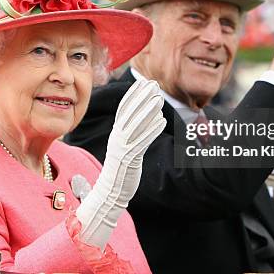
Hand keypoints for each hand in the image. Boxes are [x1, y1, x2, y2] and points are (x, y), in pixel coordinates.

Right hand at [76, 79, 165, 249]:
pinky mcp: (130, 158)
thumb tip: (145, 118)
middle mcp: (117, 138)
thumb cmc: (121, 168)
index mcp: (116, 133)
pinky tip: (162, 121)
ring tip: (159, 98)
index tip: (142, 83)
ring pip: (136, 125)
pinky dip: (152, 130)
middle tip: (153, 84)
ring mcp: (122, 147)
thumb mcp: (124, 147)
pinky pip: (142, 141)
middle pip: (130, 113)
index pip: (123, 109)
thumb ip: (132, 133)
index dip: (132, 95)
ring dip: (148, 110)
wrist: (110, 191)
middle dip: (141, 97)